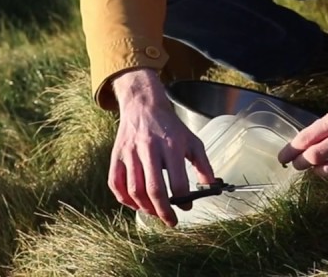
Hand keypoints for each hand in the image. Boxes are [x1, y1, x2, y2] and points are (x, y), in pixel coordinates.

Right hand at [109, 68, 214, 226]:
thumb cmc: (170, 127)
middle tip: (171, 221)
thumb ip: (203, 165)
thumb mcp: (192, 141)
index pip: (177, 180)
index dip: (183, 199)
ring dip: (145, 207)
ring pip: (134, 189)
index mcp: (171, 145)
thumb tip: (212, 187)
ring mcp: (129, 153)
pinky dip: (124, 199)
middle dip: (163, 210)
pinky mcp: (116, 156)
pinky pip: (115, 183)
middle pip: (153, 189)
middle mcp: (148, 149)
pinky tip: (136, 204)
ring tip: (156, 212)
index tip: (188, 207)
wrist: (143, 106)